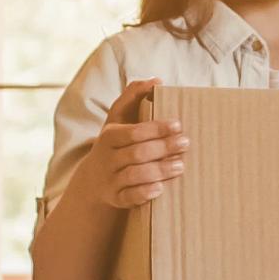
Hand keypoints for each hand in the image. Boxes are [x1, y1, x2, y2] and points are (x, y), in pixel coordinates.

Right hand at [76, 79, 188, 211]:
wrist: (92, 182)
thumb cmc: (114, 144)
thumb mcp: (117, 120)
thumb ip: (133, 97)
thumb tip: (156, 80)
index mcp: (109, 136)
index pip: (133, 132)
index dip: (156, 128)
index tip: (178, 125)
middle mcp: (107, 158)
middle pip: (137, 153)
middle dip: (163, 148)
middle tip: (185, 143)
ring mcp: (109, 180)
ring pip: (134, 175)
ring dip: (159, 170)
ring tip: (180, 166)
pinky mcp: (114, 199)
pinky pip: (129, 198)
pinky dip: (144, 193)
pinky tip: (161, 189)